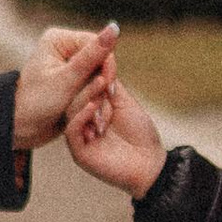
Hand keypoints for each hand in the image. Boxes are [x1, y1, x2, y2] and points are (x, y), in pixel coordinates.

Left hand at [12, 21, 116, 151]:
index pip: (97, 44)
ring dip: (97, 97)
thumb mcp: (66, 80)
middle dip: (100, 86)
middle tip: (96, 108)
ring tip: (92, 118)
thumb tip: (115, 26)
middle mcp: (65, 48)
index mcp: (59, 39)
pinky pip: (94, 89)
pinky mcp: (74, 82)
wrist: (20, 129)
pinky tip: (89, 118)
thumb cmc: (37, 103)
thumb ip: (92, 56)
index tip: (108, 89)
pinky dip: (93, 102)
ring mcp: (70, 66)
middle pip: (100, 62)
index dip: (107, 66)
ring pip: (99, 78)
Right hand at [67, 68, 167, 200]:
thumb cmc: (140, 134)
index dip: (88, 73)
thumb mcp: (125, 102)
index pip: (81, 86)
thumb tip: (102, 57)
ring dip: (86, 97)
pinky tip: (92, 106)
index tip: (96, 57)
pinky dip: (81, 116)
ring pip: (71, 111)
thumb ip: (110, 84)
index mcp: (91, 109)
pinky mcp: (79, 151)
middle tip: (101, 74)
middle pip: (73, 96)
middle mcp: (82, 121)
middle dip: (88, 84)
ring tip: (100, 87)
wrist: (150, 164)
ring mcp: (79, 136)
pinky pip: (72, 131)